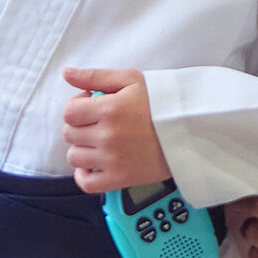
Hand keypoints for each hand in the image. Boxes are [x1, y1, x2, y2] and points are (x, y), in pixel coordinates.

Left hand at [62, 68, 169, 193]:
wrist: (190, 130)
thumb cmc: (163, 103)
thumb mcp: (131, 79)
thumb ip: (95, 76)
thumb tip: (66, 73)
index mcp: (109, 110)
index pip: (69, 112)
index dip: (77, 106)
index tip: (91, 105)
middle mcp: (108, 136)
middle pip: (70, 134)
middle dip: (80, 125)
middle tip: (99, 122)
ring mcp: (113, 160)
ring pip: (75, 157)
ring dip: (82, 148)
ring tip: (99, 141)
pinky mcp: (121, 178)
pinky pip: (87, 183)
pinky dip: (84, 175)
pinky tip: (93, 164)